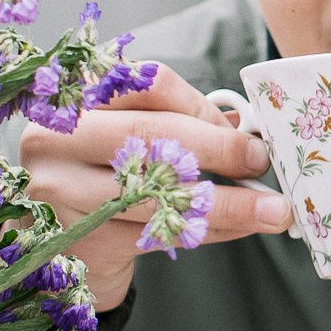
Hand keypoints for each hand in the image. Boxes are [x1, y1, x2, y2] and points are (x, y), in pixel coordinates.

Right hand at [20, 65, 289, 312]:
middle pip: (149, 137)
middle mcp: (57, 139)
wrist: (63, 244)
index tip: (244, 132)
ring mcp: (61, 191)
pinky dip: (207, 230)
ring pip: (160, 193)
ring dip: (229, 204)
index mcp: (75, 98)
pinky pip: (159, 232)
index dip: (203, 108)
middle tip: (263, 165)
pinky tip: (238, 228)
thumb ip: (179, 127)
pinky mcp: (80, 238)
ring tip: (273, 211)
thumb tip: (250, 130)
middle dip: (220, 152)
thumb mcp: (132, 140)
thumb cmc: (108, 177)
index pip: (148, 85)